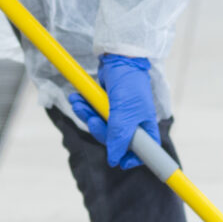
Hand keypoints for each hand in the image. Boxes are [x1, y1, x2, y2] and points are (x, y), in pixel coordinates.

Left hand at [68, 54, 160, 169]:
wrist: (119, 59)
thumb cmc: (129, 86)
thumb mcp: (124, 114)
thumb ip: (119, 138)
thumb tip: (114, 160)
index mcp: (145, 127)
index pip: (143, 152)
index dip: (132, 159)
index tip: (120, 162)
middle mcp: (134, 123)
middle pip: (115, 141)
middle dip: (100, 132)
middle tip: (93, 121)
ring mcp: (120, 114)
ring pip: (102, 127)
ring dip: (87, 117)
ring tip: (78, 104)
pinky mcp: (108, 105)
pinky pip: (94, 114)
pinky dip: (84, 108)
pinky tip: (77, 99)